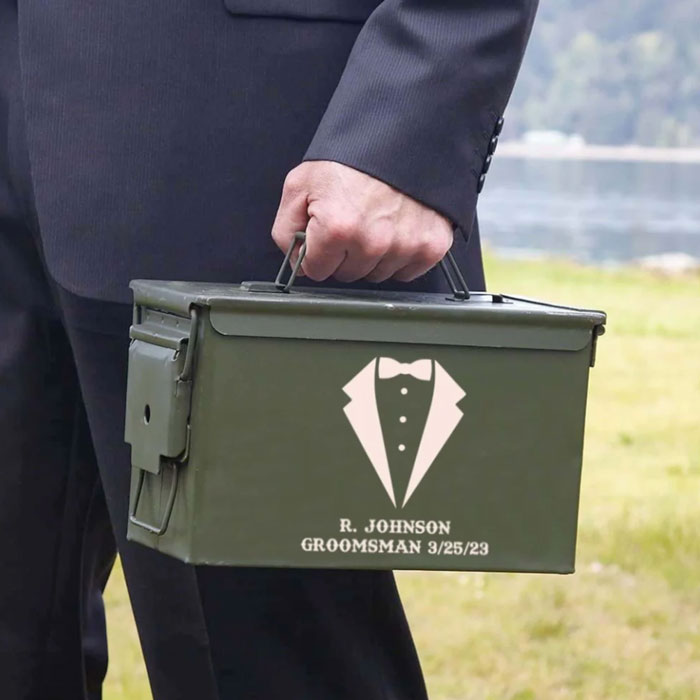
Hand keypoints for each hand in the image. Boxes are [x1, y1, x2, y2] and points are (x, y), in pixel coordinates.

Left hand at [271, 161, 452, 282]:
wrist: (403, 134)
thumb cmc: (353, 157)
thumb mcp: (301, 184)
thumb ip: (286, 230)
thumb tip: (295, 260)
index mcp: (339, 228)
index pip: (316, 271)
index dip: (316, 252)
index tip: (325, 233)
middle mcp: (374, 242)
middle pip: (347, 274)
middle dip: (344, 253)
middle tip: (352, 219)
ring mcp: (406, 246)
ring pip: (377, 274)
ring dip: (373, 256)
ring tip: (375, 220)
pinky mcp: (432, 245)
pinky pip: (408, 271)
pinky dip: (401, 256)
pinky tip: (396, 229)